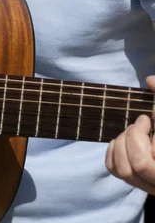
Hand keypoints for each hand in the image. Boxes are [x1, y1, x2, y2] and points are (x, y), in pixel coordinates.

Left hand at [105, 76, 154, 193]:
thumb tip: (149, 80)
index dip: (151, 127)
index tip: (151, 115)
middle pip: (140, 164)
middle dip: (135, 136)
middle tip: (143, 122)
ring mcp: (150, 185)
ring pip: (125, 170)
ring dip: (124, 142)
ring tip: (135, 130)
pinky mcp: (136, 181)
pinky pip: (115, 169)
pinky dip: (114, 150)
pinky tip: (124, 138)